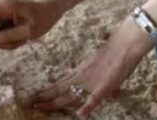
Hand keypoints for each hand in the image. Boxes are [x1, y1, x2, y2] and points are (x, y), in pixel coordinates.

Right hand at [0, 0, 64, 49]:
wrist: (49, 9)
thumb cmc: (42, 18)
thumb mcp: (28, 31)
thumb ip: (8, 36)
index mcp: (6, 5)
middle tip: (12, 42)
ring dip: (2, 40)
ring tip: (20, 39)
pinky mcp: (0, 18)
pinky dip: (4, 39)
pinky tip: (18, 37)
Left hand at [30, 18, 154, 116]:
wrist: (124, 43)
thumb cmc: (113, 52)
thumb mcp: (96, 63)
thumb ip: (87, 72)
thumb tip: (77, 77)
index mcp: (81, 72)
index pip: (60, 83)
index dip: (48, 91)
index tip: (36, 96)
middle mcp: (82, 77)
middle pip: (60, 90)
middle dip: (46, 98)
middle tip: (31, 104)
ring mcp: (92, 82)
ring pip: (70, 95)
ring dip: (56, 103)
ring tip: (42, 108)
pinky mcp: (104, 86)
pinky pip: (94, 99)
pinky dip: (87, 107)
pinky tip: (80, 114)